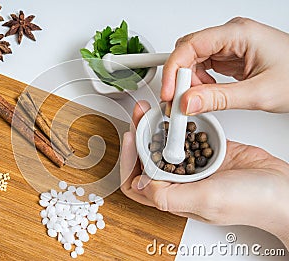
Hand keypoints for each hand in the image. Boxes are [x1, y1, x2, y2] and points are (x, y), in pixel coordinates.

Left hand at [120, 101, 288, 248]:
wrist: (282, 189)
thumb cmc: (251, 202)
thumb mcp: (206, 200)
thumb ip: (170, 196)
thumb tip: (141, 184)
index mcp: (173, 196)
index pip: (136, 182)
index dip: (128, 160)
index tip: (130, 138)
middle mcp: (179, 181)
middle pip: (146, 158)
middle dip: (138, 136)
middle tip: (139, 115)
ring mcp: (192, 165)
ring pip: (163, 145)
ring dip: (154, 127)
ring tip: (151, 109)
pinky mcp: (206, 151)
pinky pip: (185, 136)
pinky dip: (176, 124)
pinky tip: (174, 113)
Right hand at [161, 17, 288, 114]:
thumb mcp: (259, 93)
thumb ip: (219, 99)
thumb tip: (187, 102)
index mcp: (239, 34)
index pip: (191, 45)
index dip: (174, 68)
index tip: (169, 91)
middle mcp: (232, 36)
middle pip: (188, 51)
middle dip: (179, 77)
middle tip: (177, 99)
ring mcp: (230, 46)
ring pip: (193, 60)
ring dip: (188, 81)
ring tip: (192, 100)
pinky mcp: (230, 58)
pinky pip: (203, 67)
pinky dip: (198, 83)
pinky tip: (203, 94)